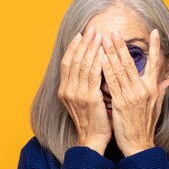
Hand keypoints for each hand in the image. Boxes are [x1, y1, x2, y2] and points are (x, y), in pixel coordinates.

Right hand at [58, 26, 110, 154]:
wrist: (93, 140)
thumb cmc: (92, 121)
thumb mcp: (85, 101)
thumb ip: (86, 84)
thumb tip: (93, 68)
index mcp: (64, 90)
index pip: (67, 63)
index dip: (73, 47)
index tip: (80, 34)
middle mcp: (67, 90)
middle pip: (74, 60)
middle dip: (83, 43)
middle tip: (92, 29)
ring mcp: (77, 94)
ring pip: (83, 64)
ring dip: (91, 48)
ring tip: (98, 35)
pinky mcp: (89, 98)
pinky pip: (93, 75)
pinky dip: (97, 61)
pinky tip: (103, 51)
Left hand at [100, 28, 168, 156]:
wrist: (139, 144)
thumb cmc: (146, 126)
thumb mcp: (157, 106)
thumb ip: (161, 90)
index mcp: (153, 88)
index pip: (156, 63)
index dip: (155, 47)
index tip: (154, 32)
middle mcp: (143, 89)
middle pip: (132, 63)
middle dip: (122, 46)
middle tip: (114, 32)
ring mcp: (132, 96)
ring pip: (120, 70)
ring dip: (111, 53)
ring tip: (104, 40)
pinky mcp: (120, 103)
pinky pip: (112, 82)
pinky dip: (106, 69)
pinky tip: (101, 59)